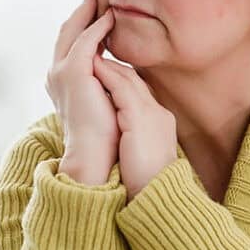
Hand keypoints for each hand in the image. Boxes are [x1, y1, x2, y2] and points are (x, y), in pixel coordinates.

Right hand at [45, 0, 118, 182]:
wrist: (95, 153)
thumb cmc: (104, 130)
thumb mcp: (102, 96)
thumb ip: (103, 78)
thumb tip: (115, 67)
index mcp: (61, 78)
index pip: (71, 40)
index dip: (82, 20)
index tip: (96, 3)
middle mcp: (56, 72)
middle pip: (68, 30)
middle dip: (82, 8)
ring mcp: (61, 72)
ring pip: (73, 31)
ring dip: (88, 10)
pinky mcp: (73, 74)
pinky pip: (85, 42)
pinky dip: (97, 28)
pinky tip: (109, 17)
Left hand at [92, 55, 178, 201]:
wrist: (158, 196)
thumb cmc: (147, 181)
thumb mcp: (143, 152)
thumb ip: (134, 136)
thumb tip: (121, 133)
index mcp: (159, 121)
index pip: (140, 91)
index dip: (121, 78)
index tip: (104, 70)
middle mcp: (157, 113)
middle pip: (135, 79)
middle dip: (114, 66)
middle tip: (95, 54)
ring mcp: (150, 113)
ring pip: (128, 78)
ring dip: (108, 66)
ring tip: (90, 56)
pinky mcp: (138, 118)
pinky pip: (120, 89)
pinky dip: (106, 76)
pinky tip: (93, 69)